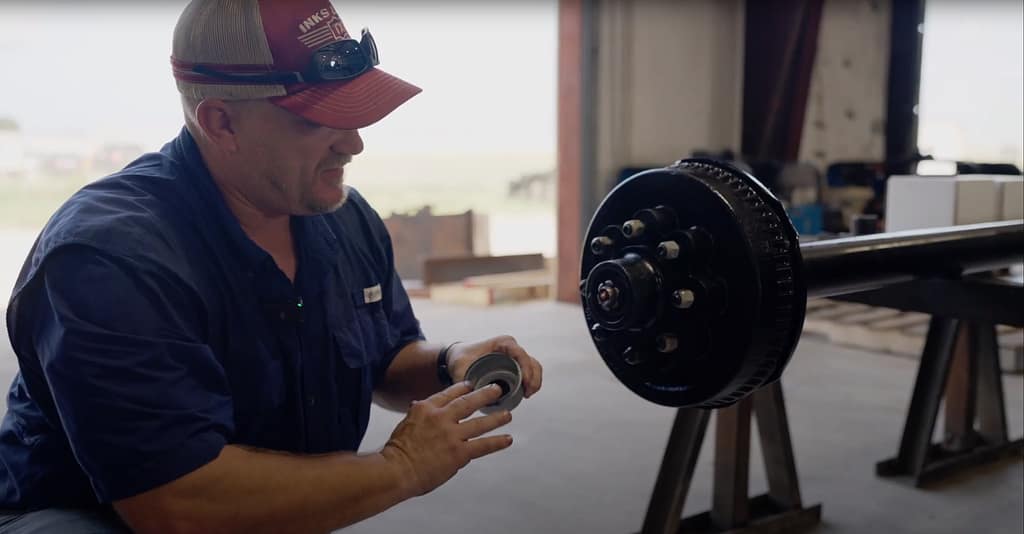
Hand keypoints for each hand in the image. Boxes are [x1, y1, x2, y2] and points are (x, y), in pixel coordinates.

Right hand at [381, 382, 512, 496]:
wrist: (396, 470)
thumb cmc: (396, 451)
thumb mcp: (404, 423)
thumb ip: (415, 414)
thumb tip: (416, 404)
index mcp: (425, 408)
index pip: (449, 393)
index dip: (463, 388)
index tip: (471, 385)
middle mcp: (441, 417)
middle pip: (468, 402)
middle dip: (485, 394)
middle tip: (496, 389)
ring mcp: (451, 435)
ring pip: (480, 423)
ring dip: (496, 418)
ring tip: (507, 415)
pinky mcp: (459, 453)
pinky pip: (483, 445)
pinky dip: (497, 442)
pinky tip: (507, 439)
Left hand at [446, 336, 542, 398]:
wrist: (459, 358)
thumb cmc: (461, 358)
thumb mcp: (460, 367)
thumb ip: (463, 380)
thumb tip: (471, 394)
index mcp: (502, 343)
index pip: (520, 353)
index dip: (526, 368)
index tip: (525, 382)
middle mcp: (512, 347)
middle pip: (531, 361)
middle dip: (533, 378)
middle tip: (528, 393)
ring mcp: (515, 356)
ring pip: (534, 367)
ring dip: (535, 381)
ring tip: (527, 395)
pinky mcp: (515, 365)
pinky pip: (530, 372)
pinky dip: (532, 382)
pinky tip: (527, 393)